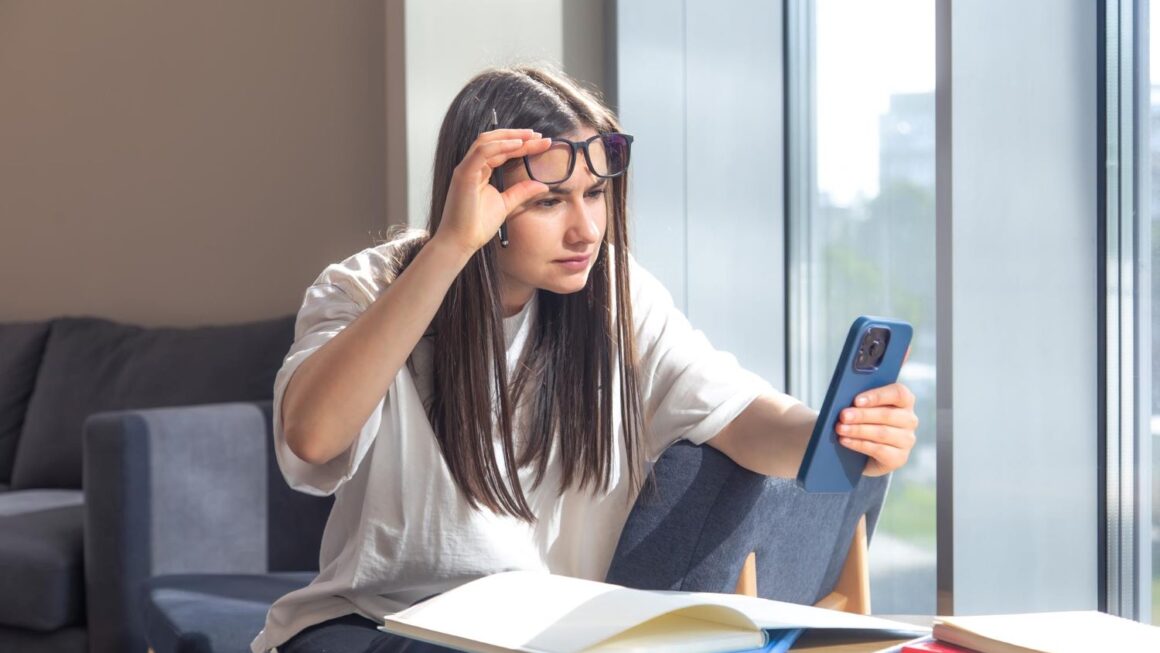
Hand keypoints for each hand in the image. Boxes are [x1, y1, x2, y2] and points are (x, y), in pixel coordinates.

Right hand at [433, 129, 552, 255]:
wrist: (461, 242)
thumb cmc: (477, 225)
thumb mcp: (506, 204)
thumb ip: (522, 191)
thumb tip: (543, 185)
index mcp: (480, 171)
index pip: (502, 150)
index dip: (521, 144)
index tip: (541, 142)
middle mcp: (472, 166)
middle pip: (495, 141)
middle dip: (518, 136)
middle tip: (539, 135)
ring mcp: (466, 169)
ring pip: (487, 141)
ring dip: (510, 136)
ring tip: (530, 136)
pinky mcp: (464, 174)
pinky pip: (482, 153)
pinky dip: (500, 146)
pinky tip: (517, 145)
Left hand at [835, 382, 917, 476]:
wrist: (864, 454)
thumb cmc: (864, 422)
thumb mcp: (864, 409)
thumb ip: (861, 402)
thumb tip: (844, 400)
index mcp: (904, 401)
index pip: (898, 394)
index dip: (878, 396)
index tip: (857, 400)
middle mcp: (909, 420)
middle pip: (887, 415)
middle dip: (862, 415)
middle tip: (843, 416)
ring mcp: (906, 440)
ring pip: (882, 433)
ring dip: (858, 430)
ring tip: (840, 429)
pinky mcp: (899, 458)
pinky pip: (878, 450)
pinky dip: (859, 444)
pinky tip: (845, 441)